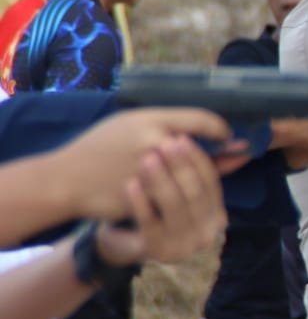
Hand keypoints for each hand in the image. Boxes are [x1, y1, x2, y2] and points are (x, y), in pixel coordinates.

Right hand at [47, 108, 232, 221]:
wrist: (65, 180)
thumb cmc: (98, 148)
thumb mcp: (128, 125)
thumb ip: (165, 126)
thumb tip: (205, 131)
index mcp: (150, 119)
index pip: (202, 119)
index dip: (221, 129)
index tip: (228, 136)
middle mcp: (154, 141)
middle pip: (201, 152)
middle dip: (219, 158)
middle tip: (231, 159)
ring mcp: (152, 171)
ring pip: (193, 178)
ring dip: (205, 180)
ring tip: (209, 180)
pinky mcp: (147, 196)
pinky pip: (177, 198)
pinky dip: (188, 199)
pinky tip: (191, 198)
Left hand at [93, 135, 226, 265]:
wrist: (127, 244)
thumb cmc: (160, 212)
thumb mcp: (184, 194)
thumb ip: (205, 171)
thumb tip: (238, 141)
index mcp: (217, 218)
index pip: (212, 183)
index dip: (198, 159)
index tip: (181, 138)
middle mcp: (205, 235)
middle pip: (195, 193)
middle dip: (180, 166)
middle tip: (165, 144)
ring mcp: (183, 246)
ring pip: (174, 206)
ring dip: (162, 179)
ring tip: (147, 159)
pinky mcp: (157, 251)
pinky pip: (150, 222)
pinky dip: (141, 201)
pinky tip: (130, 183)